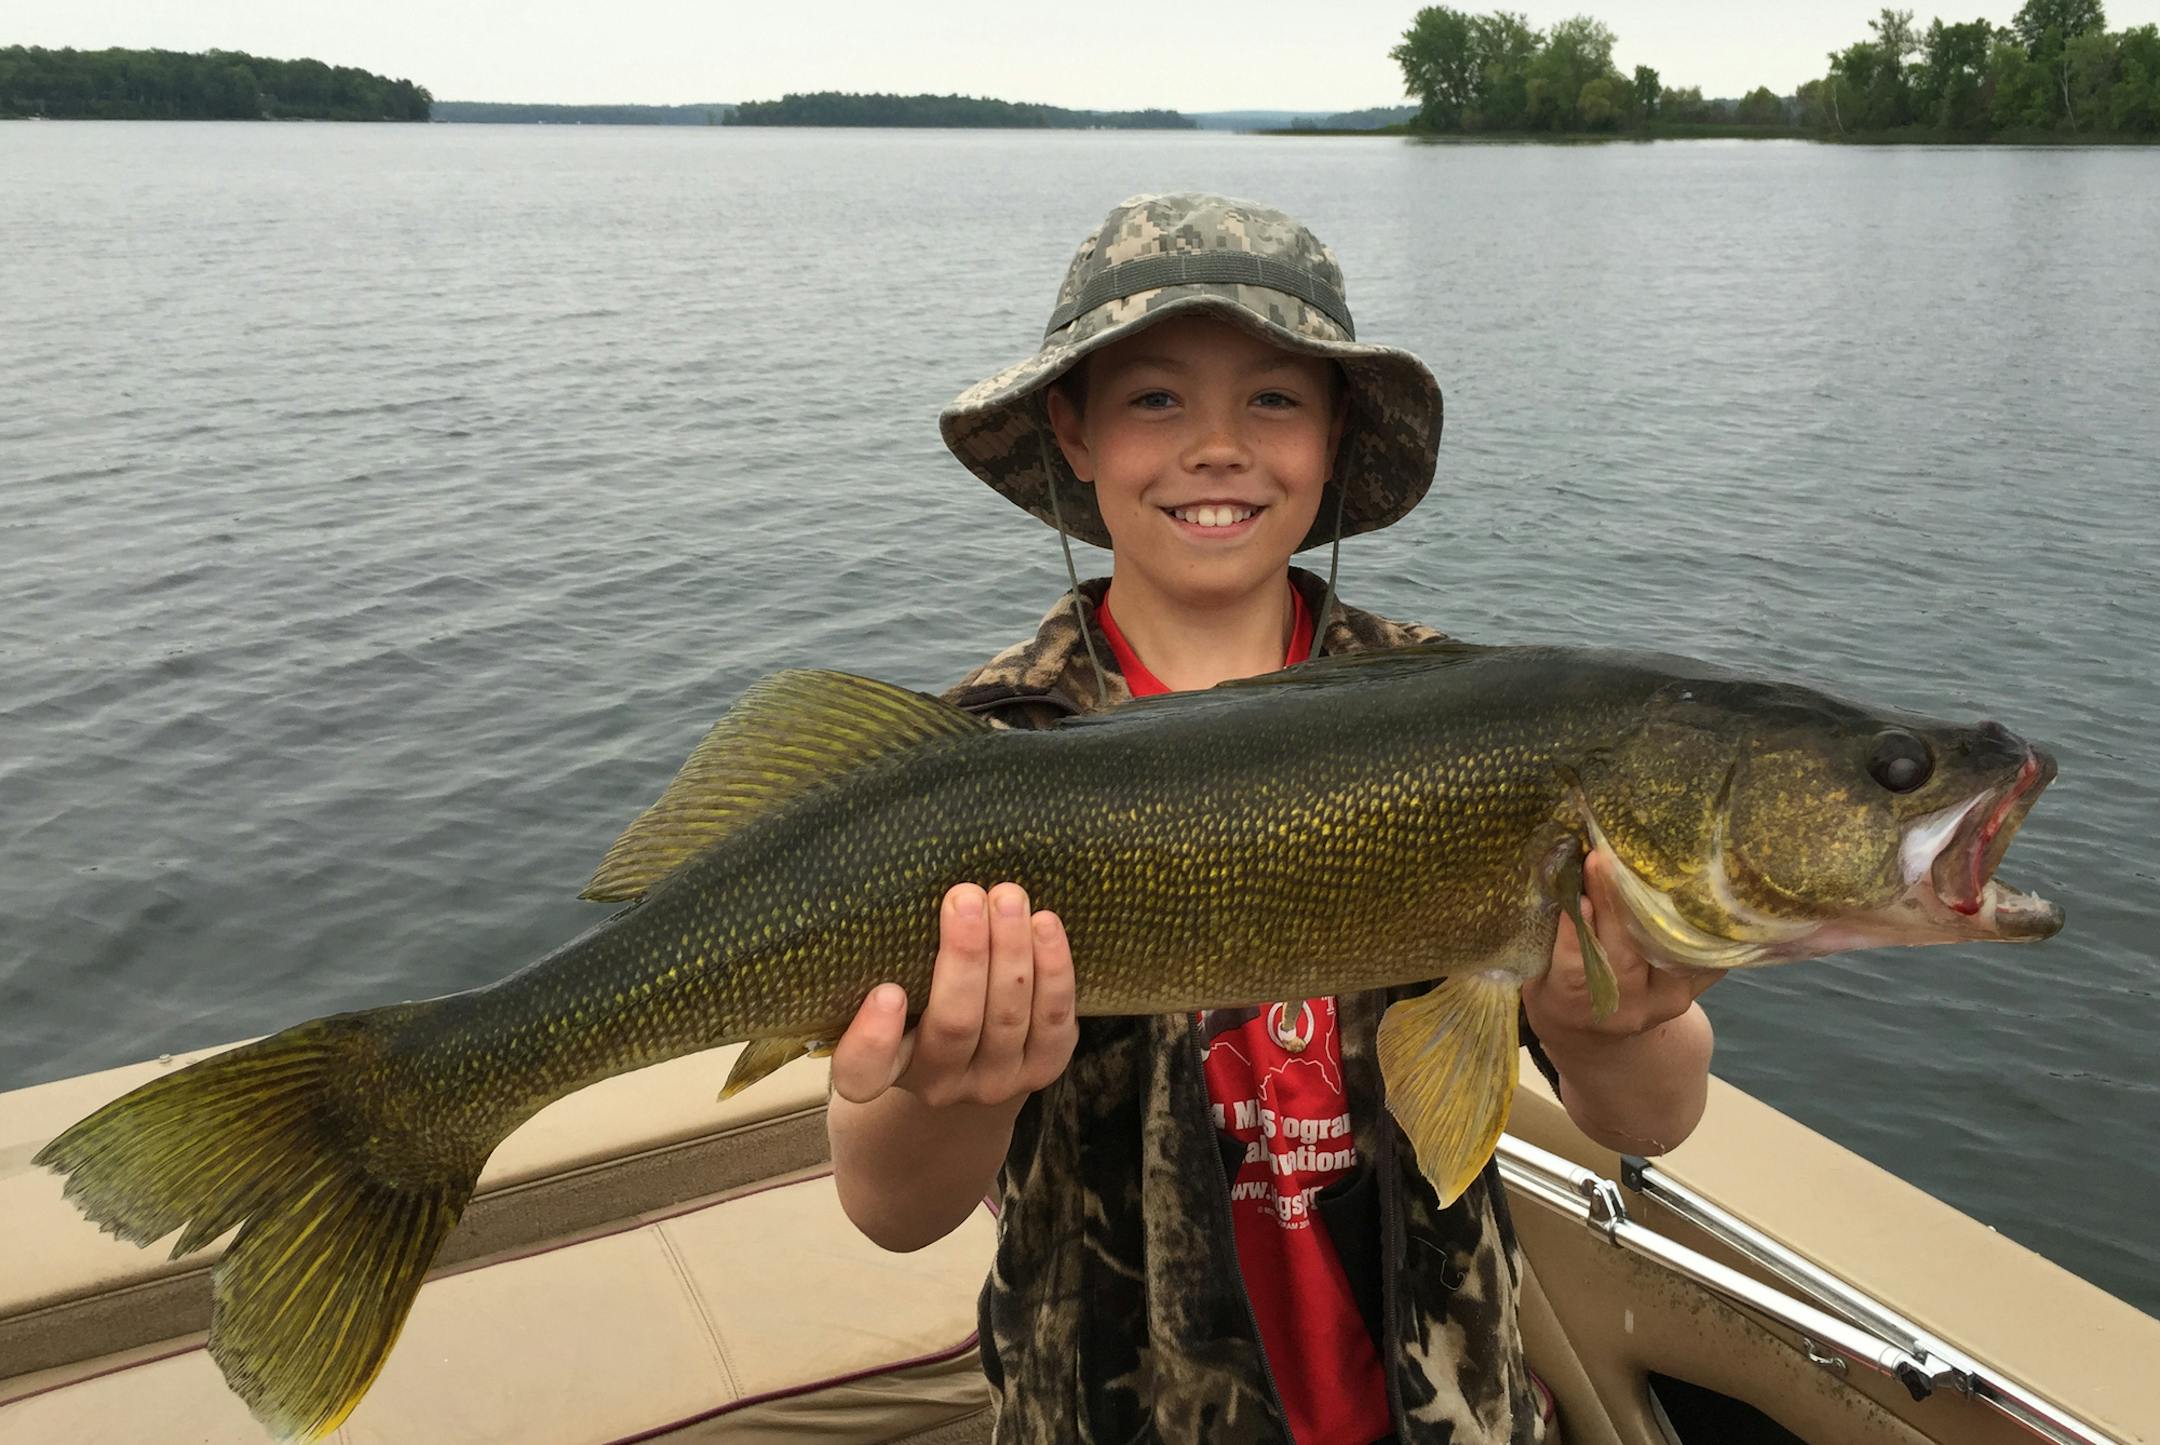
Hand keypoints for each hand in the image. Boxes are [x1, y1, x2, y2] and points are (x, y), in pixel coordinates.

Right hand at [829, 882, 1078, 1109]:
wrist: (976, 1056)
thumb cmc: (921, 1005)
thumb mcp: (892, 991)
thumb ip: (889, 959)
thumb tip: (906, 887)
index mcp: (886, 1069)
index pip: (863, 1072)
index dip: (873, 1040)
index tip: (887, 992)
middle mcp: (939, 1084)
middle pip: (954, 1026)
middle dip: (965, 957)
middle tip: (965, 898)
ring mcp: (994, 1081)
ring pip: (1008, 1017)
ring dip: (1012, 949)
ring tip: (1007, 897)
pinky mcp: (1042, 1069)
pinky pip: (1054, 1020)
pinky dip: (1054, 969)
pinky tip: (1045, 924)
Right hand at [1523, 850, 1718, 1043]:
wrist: (1597, 1037)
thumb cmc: (1557, 991)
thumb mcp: (1537, 973)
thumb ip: (1549, 936)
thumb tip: (1559, 872)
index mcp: (1569, 1002)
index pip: (1575, 967)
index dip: (1577, 932)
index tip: (1577, 896)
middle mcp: (1618, 1007)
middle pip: (1623, 953)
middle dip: (1614, 902)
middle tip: (1605, 856)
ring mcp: (1659, 1002)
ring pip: (1662, 949)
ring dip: (1655, 903)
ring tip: (1647, 861)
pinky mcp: (1686, 993)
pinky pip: (1697, 956)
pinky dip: (1697, 923)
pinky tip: (1690, 888)